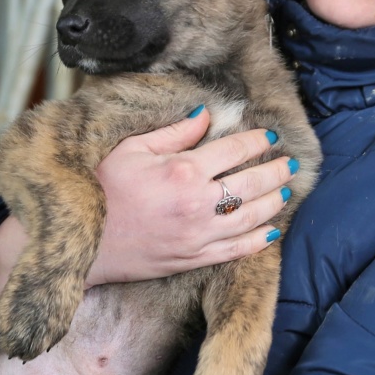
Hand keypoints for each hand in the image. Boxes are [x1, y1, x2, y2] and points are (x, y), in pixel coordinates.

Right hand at [87, 106, 296, 285]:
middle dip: (276, 171)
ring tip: (286, 191)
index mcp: (183, 170)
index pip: (234, 150)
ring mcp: (198, 235)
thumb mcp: (132, 150)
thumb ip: (174, 133)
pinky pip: (237, 251)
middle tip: (290, 163)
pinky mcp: (193, 259)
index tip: (269, 137)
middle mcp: (198, 203)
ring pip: (252, 218)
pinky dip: (259, 241)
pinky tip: (273, 231)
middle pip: (252, 184)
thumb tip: (206, 115)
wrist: (84, 242)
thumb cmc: (102, 189)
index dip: (256, 142)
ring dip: (274, 202)